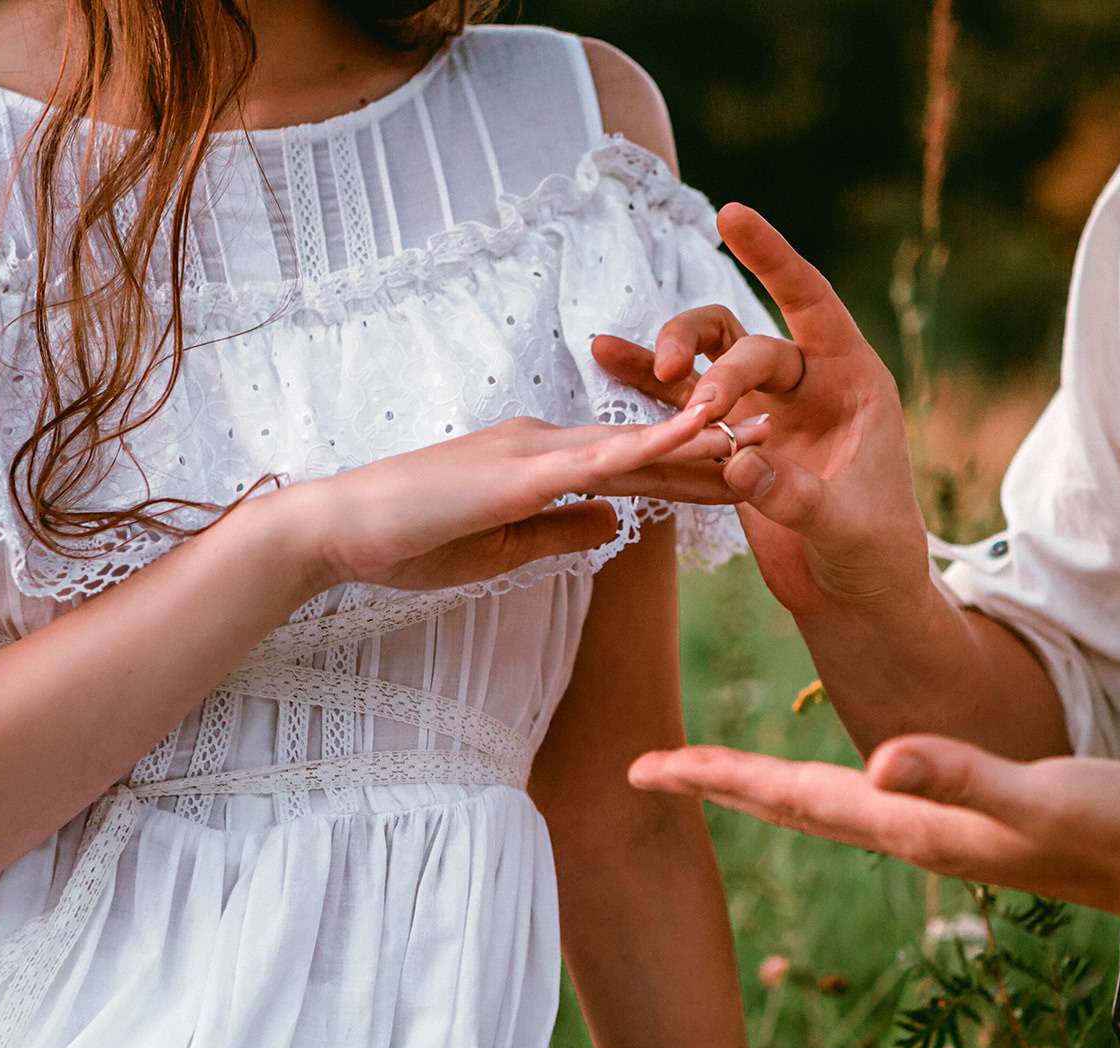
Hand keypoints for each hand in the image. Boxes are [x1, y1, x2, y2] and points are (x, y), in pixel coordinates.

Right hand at [286, 405, 723, 590]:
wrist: (336, 532)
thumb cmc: (408, 542)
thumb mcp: (502, 549)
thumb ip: (562, 532)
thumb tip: (618, 523)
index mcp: (542, 463)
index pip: (633, 466)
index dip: (693, 466)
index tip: (750, 466)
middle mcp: (546, 443)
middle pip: (647, 448)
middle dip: (716, 444)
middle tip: (783, 431)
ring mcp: (534, 451)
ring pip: (636, 444)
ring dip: (703, 436)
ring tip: (766, 426)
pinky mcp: (521, 472)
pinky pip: (601, 457)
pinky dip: (654, 444)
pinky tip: (699, 434)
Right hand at [590, 204, 929, 619]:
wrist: (854, 598)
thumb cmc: (875, 557)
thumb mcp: (848, 529)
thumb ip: (798, 496)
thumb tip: (738, 461)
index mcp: (853, 383)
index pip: (812, 304)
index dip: (774, 258)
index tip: (732, 214)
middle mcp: (807, 385)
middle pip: (747, 341)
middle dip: (712, 362)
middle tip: (688, 395)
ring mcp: (764, 411)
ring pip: (709, 359)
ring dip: (671, 356)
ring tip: (622, 359)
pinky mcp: (728, 442)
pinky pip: (682, 401)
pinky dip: (647, 381)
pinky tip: (606, 356)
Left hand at [628, 736, 1119, 916]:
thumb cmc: (1109, 827)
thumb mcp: (1035, 795)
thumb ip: (962, 778)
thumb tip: (879, 762)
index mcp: (909, 824)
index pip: (790, 796)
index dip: (716, 777)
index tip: (646, 766)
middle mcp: (905, 833)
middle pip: (788, 804)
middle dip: (715, 783)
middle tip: (643, 768)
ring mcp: (929, 832)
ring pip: (820, 807)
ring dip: (758, 787)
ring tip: (706, 770)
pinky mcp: (955, 823)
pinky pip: (860, 803)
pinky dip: (816, 786)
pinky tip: (818, 780)